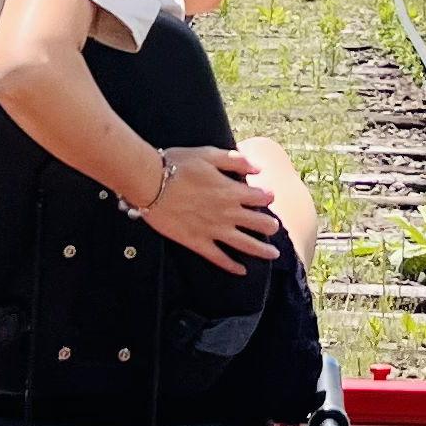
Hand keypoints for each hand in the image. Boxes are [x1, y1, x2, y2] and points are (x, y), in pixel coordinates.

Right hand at [135, 144, 283, 275]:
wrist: (150, 182)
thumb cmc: (178, 164)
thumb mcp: (209, 154)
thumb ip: (236, 161)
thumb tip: (258, 168)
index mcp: (231, 191)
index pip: (261, 197)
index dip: (268, 197)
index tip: (269, 197)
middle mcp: (227, 213)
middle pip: (259, 224)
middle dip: (271, 226)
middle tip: (275, 228)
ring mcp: (213, 230)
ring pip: (245, 244)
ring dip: (262, 251)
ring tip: (273, 255)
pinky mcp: (197, 242)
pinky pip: (219, 258)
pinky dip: (232, 266)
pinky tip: (241, 271)